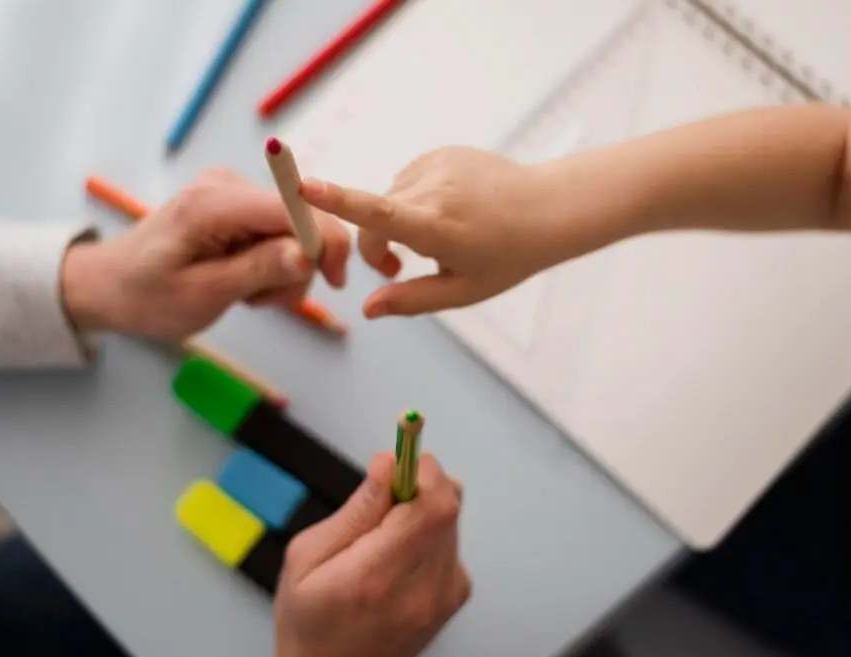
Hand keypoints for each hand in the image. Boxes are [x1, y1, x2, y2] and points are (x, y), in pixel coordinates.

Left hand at [61, 168, 350, 340]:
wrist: (108, 286)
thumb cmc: (145, 295)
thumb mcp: (202, 294)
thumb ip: (257, 270)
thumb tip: (307, 254)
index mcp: (214, 203)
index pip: (295, 207)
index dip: (327, 241)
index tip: (335, 283)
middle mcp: (227, 185)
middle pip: (300, 219)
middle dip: (297, 266)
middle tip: (263, 302)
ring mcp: (231, 193)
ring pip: (292, 231)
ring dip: (282, 271)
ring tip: (246, 295)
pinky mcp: (235, 206)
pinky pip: (275, 233)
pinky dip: (270, 264)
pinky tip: (243, 281)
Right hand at [272, 452, 470, 656]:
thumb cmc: (309, 624)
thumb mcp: (307, 557)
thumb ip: (355, 509)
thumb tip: (387, 465)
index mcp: (377, 577)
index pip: (431, 505)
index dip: (421, 468)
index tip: (402, 454)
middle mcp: (422, 588)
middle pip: (449, 504)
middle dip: (418, 482)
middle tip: (382, 494)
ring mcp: (445, 595)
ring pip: (451, 518)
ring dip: (421, 508)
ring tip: (382, 536)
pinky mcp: (455, 596)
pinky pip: (451, 539)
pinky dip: (427, 532)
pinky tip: (396, 555)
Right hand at [300, 147, 558, 317]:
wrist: (547, 209)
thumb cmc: (506, 257)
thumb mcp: (462, 291)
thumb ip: (410, 300)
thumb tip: (367, 309)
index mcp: (437, 227)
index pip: (379, 213)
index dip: (339, 200)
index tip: (304, 186)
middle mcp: (434, 190)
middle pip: (374, 217)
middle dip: (378, 245)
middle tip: (400, 268)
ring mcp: (437, 165)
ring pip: (389, 198)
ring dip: (397, 220)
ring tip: (437, 235)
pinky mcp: (440, 152)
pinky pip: (406, 180)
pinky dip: (413, 199)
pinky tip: (446, 211)